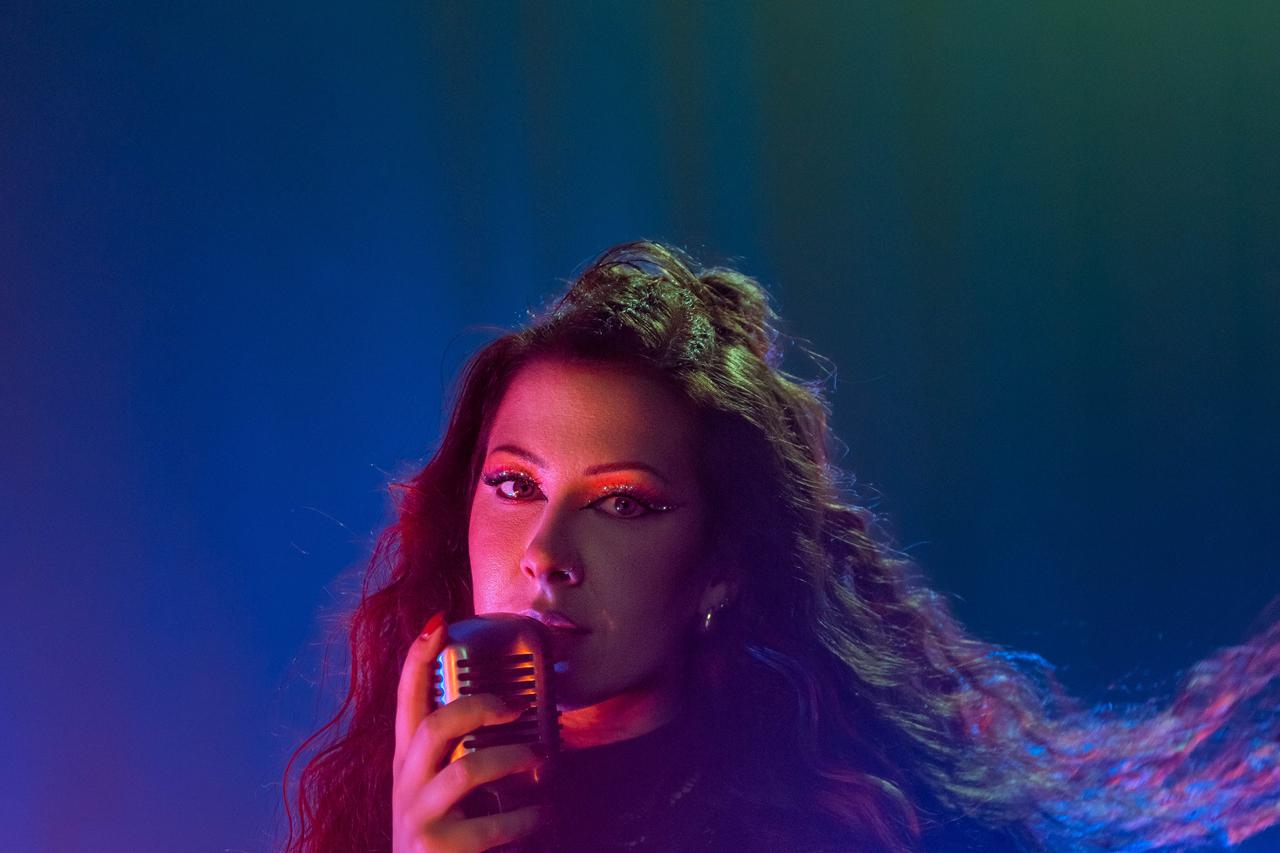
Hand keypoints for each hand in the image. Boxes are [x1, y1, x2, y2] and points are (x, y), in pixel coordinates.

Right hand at [392, 616, 548, 851]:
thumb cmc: (444, 837)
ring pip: (466, 769)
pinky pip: (492, 822)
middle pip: (434, 726)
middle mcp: (405, 784)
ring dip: (513, 758)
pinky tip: (542, 815)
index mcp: (407, 762)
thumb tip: (509, 709)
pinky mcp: (436, 849)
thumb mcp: (440, 790)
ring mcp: (416, 817)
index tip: (438, 621)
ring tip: (541, 758)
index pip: (406, 700)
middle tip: (517, 705)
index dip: (418, 658)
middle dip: (478, 706)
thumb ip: (460, 754)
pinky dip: (526, 817)